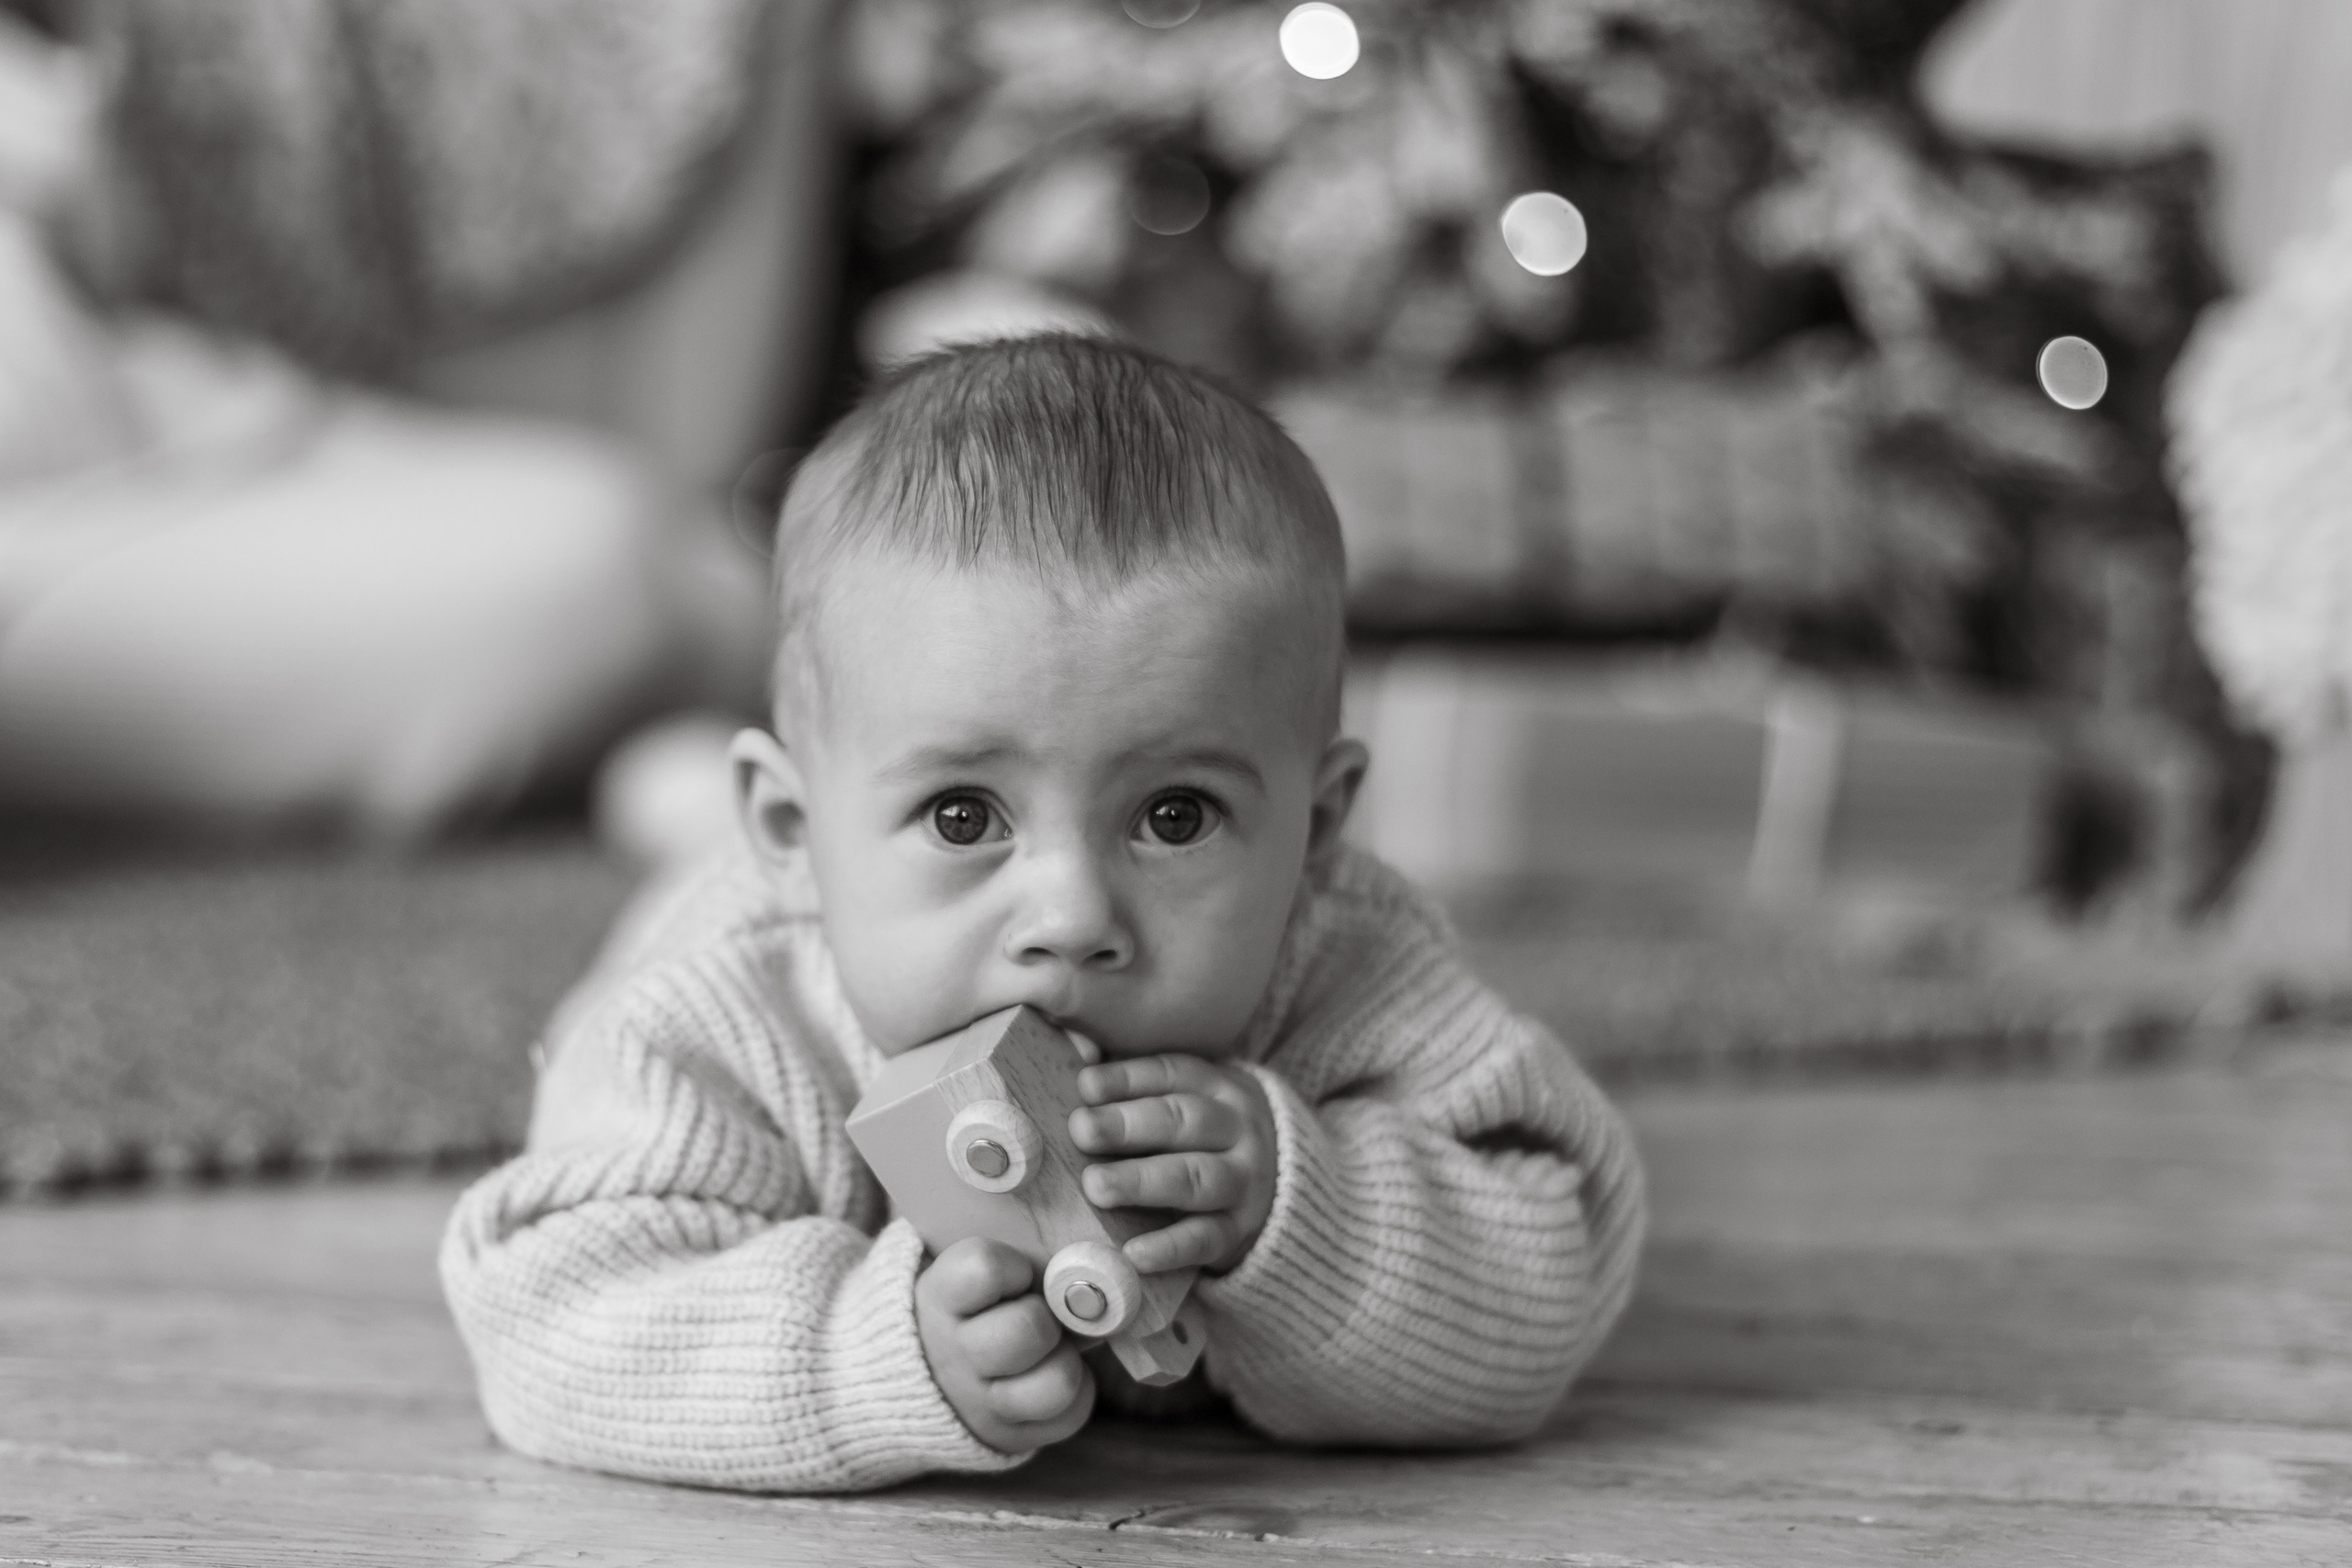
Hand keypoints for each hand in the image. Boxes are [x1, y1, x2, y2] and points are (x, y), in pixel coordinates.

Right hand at [915, 1237, 1093, 1452]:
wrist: (930, 1373)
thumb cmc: (975, 1305)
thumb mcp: (977, 1274)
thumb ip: (1025, 1262)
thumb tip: (1097, 1273)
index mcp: (940, 1298)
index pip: (985, 1267)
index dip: (1015, 1266)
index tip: (1012, 1276)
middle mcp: (953, 1356)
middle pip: (1031, 1327)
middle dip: (1046, 1315)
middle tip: (1036, 1315)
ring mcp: (980, 1404)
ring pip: (1059, 1381)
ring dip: (1065, 1358)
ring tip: (1049, 1349)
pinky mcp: (1010, 1436)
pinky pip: (1073, 1411)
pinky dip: (1076, 1389)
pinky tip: (1050, 1374)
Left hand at [1069, 1054, 1277, 1275]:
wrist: (1281, 1181)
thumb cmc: (1202, 1134)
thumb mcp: (1184, 1096)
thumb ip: (1131, 1081)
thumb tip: (1079, 1056)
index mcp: (1217, 1087)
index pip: (1171, 1074)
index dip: (1127, 1078)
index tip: (1085, 1086)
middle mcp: (1236, 1130)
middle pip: (1183, 1122)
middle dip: (1129, 1125)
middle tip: (1081, 1130)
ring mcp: (1242, 1183)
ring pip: (1195, 1179)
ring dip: (1143, 1181)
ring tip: (1096, 1186)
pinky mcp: (1237, 1232)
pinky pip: (1204, 1239)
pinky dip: (1170, 1247)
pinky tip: (1133, 1252)